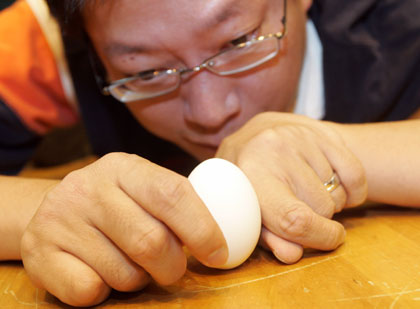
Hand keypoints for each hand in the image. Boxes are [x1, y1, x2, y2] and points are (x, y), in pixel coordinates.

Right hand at [21, 153, 227, 305]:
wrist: (51, 211)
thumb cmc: (114, 204)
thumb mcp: (142, 189)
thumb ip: (178, 204)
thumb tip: (224, 238)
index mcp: (123, 167)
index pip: (172, 194)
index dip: (202, 228)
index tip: (218, 253)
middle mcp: (87, 187)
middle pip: (151, 242)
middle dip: (172, 266)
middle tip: (171, 268)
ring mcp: (59, 219)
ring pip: (124, 273)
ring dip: (137, 279)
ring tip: (127, 263)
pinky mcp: (38, 254)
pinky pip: (90, 291)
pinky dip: (104, 291)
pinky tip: (98, 271)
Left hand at [216, 112, 366, 263]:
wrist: (255, 136)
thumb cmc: (249, 180)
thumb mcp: (247, 208)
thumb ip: (267, 236)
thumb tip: (292, 255)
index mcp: (250, 175)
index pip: (293, 218)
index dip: (317, 237)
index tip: (329, 239)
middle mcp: (274, 151)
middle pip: (321, 207)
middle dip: (319, 218)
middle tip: (302, 207)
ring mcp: (299, 138)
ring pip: (338, 192)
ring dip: (331, 201)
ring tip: (308, 191)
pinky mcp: (321, 132)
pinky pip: (355, 173)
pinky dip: (353, 189)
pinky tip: (335, 186)